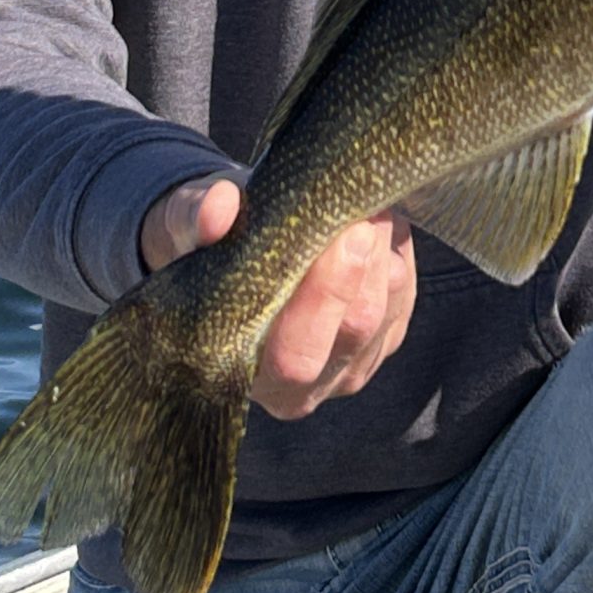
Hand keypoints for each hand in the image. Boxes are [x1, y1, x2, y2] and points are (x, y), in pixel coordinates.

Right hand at [140, 177, 417, 421]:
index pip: (295, 356)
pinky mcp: (383, 341)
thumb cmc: (210, 246)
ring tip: (365, 206)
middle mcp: (303, 386)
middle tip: (361, 212)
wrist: (239, 250)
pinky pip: (403, 297)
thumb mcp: (188, 226)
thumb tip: (218, 207)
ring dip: (382, 252)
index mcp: (246, 373)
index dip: (323, 296)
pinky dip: (395, 254)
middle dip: (362, 265)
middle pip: (354, 331)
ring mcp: (348, 368)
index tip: (337, 234)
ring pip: (385, 310)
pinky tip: (375, 226)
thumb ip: (196, 219)